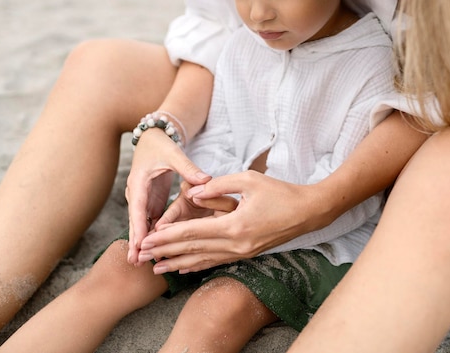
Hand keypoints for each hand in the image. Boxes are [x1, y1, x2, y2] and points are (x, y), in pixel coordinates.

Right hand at [125, 129, 210, 265]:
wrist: (152, 137)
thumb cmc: (162, 144)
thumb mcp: (174, 154)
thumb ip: (188, 168)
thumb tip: (205, 180)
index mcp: (139, 182)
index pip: (138, 209)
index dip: (139, 227)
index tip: (140, 244)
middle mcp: (137, 193)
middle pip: (136, 220)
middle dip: (135, 241)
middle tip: (135, 261)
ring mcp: (142, 198)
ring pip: (141, 223)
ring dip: (141, 241)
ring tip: (140, 261)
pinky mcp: (150, 200)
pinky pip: (149, 220)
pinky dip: (150, 234)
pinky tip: (152, 249)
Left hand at [138, 171, 328, 273]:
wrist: (308, 212)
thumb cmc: (280, 192)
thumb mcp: (249, 180)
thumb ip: (218, 186)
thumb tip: (192, 192)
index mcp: (235, 226)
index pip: (192, 233)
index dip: (167, 236)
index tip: (147, 239)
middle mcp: (236, 244)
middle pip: (193, 250)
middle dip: (165, 252)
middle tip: (141, 256)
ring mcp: (242, 252)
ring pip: (203, 260)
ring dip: (178, 263)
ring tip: (156, 268)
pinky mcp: (247, 253)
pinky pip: (217, 261)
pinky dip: (198, 265)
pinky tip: (184, 267)